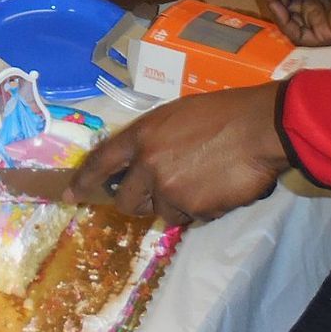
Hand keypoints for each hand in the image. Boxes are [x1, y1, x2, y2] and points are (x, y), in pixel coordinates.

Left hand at [65, 85, 290, 226]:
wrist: (259, 128)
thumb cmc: (223, 113)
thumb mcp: (177, 116)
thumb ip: (154, 140)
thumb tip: (140, 164)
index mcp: (142, 135)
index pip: (101, 161)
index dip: (84, 180)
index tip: (71, 195)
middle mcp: (148, 163)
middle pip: (126, 200)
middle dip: (139, 201)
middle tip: (162, 191)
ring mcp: (168, 188)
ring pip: (161, 212)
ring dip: (177, 204)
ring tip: (203, 181)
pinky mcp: (191, 208)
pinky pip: (189, 218)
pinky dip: (201, 208)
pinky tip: (218, 188)